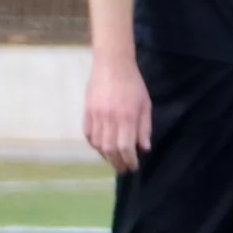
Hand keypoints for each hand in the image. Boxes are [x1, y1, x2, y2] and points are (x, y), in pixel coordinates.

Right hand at [84, 51, 151, 171]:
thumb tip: (144, 148)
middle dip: (117, 163)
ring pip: (98, 144)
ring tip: (114, 160)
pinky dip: (94, 144)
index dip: (129, 160)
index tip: (133, 166)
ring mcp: (96, 115)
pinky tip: (101, 148)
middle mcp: (109, 118)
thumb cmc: (133, 84)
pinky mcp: (87, 111)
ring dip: (106, 156)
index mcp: (127, 117)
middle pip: (110, 149)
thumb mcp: (145, 104)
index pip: (125, 147)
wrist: (112, 64)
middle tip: (123, 168)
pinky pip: (88, 134)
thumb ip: (144, 128)